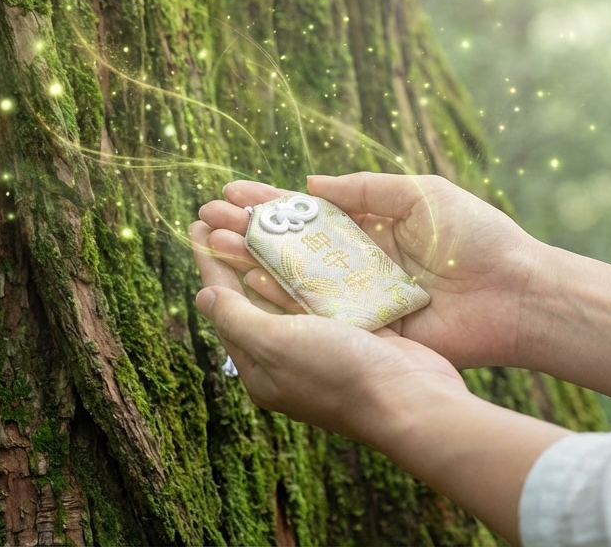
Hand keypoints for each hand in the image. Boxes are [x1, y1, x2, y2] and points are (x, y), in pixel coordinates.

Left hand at [191, 218, 569, 544]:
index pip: (224, 307)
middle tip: (225, 211)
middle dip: (237, 252)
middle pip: (252, 295)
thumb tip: (202, 297)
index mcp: (261, 368)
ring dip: (272, 254)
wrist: (412, 399)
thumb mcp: (277, 345)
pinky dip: (311, 267)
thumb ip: (238, 319)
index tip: (198, 223)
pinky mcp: (355, 333)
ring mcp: (323, 345)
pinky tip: (306, 239)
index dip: (210, 262)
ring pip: (288, 290)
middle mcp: (287, 358)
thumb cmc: (339, 375)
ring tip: (259, 216)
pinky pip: (323, 294)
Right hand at [197, 173, 544, 368]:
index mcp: (372, 229)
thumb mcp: (420, 195)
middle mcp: (358, 264)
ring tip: (214, 245)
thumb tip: (310, 185)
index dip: (269, 203)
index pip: (309, 215)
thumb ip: (365, 190)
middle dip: (249, 232)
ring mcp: (360, 298)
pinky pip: (318, 314)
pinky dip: (283, 298)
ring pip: (296, 281)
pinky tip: (250, 280)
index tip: (229, 193)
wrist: (517, 293)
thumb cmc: (477, 237)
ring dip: (254, 262)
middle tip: (206, 220)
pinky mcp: (368, 329)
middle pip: (292, 247)